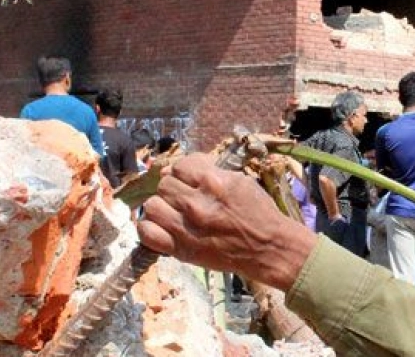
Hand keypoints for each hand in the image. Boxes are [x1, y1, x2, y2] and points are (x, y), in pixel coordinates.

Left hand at [139, 154, 315, 289]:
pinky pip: (147, 232)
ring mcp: (187, 227)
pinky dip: (150, 228)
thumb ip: (208, 171)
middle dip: (173, 189)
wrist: (267, 248)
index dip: (184, 172)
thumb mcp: (239, 181)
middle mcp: (197, 203)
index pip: (180, 165)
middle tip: (184, 198)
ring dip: (160, 206)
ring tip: (172, 212)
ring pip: (152, 205)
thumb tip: (175, 169)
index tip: (190, 181)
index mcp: (214, 182)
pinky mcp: (181, 249)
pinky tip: (162, 226)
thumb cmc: (257, 212)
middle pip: (164, 184)